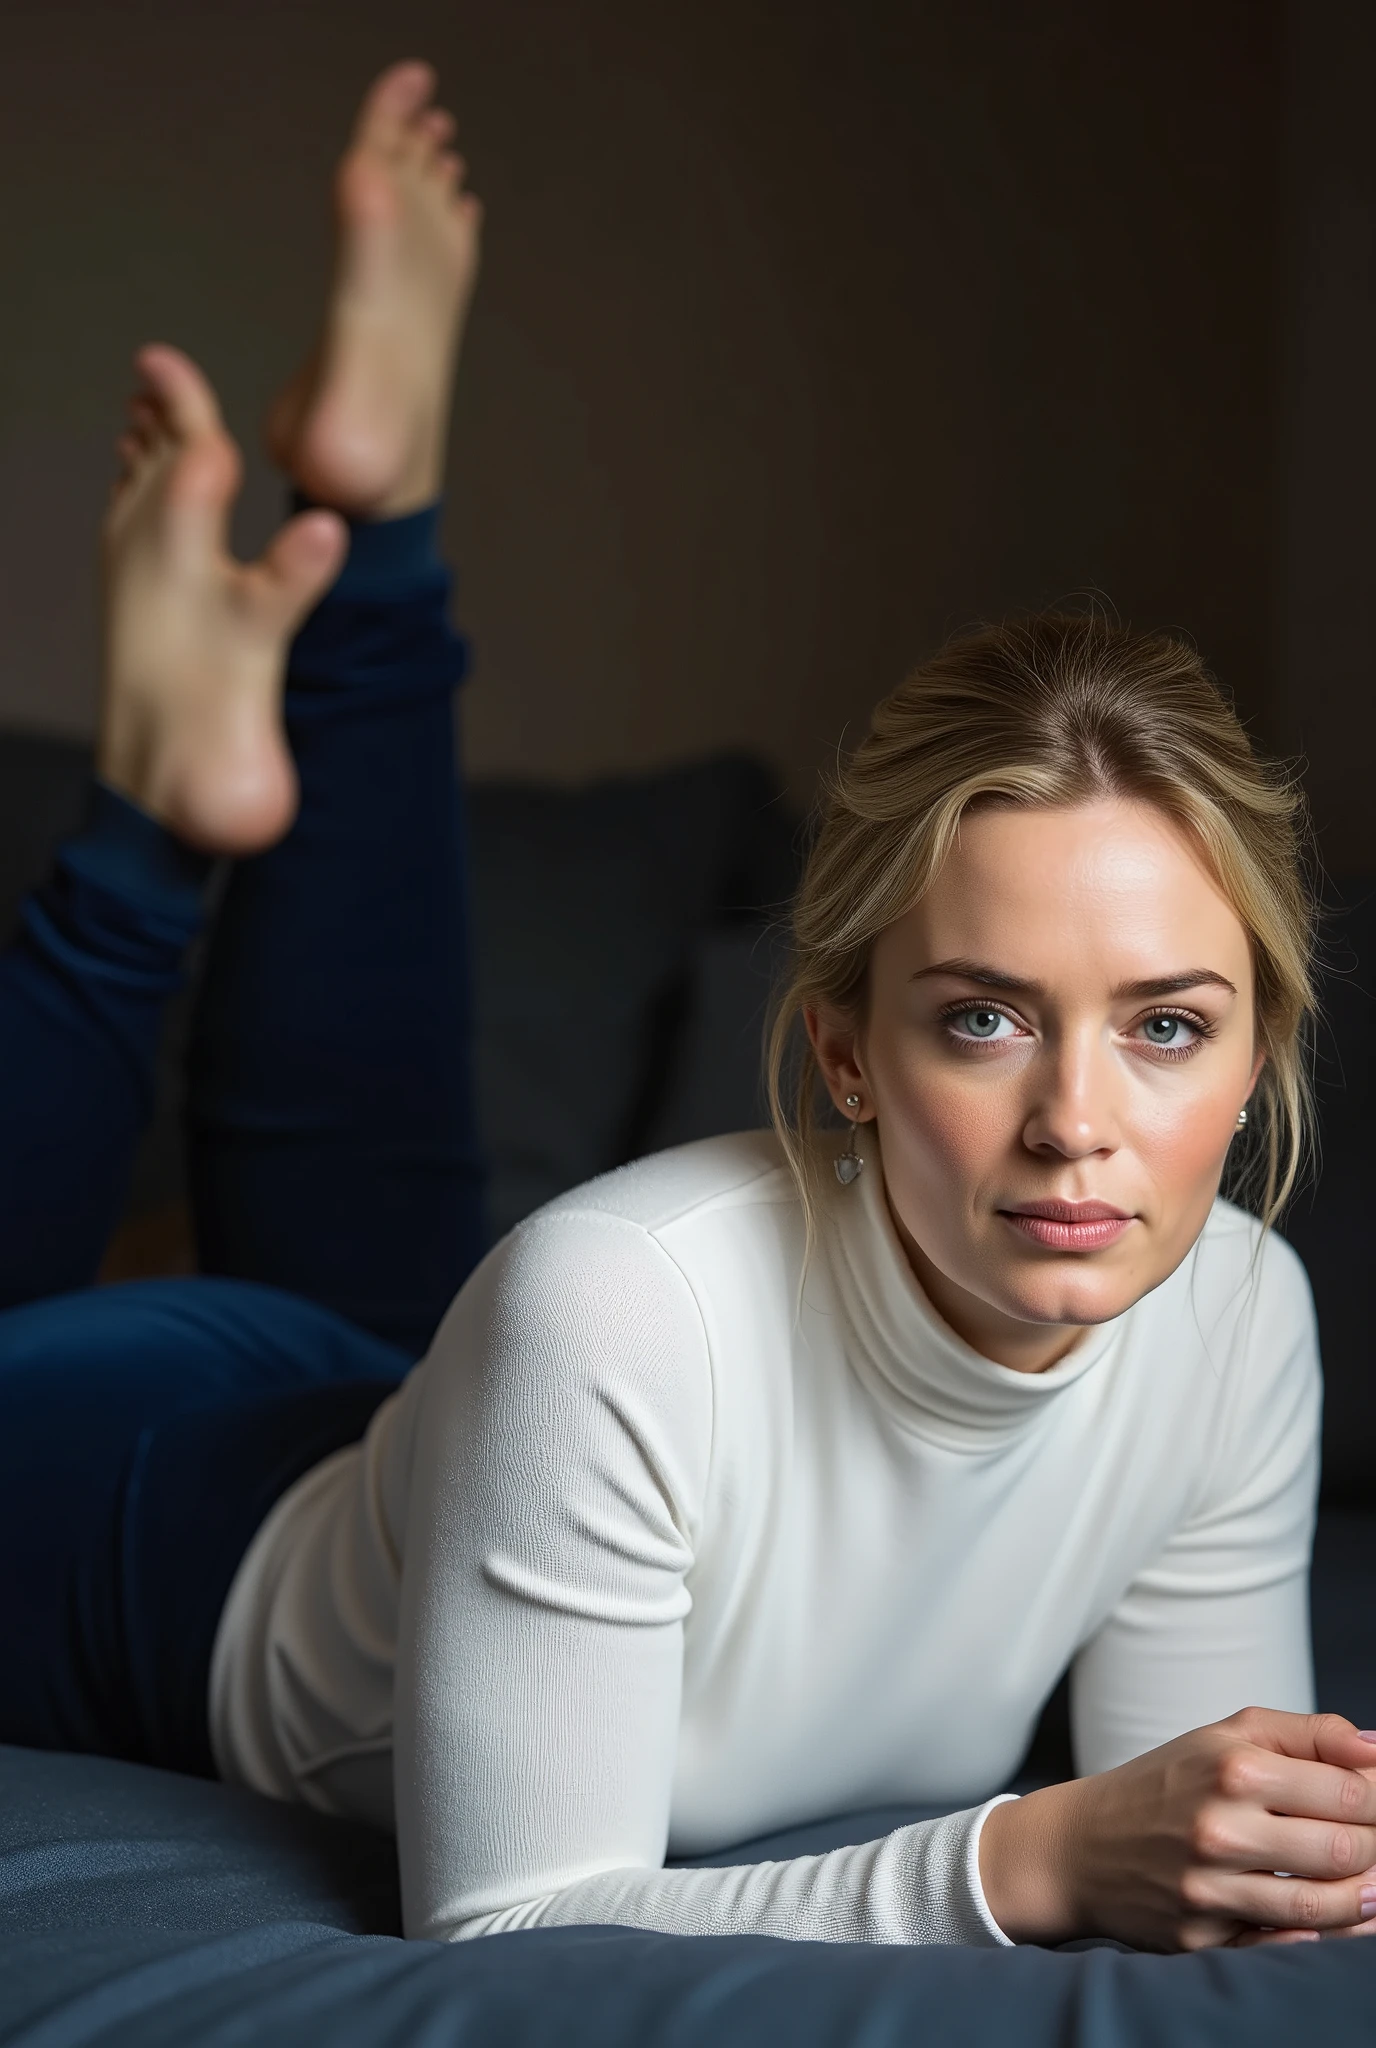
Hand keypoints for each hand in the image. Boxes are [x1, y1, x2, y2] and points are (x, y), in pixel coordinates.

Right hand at [979, 1709, 1375, 1949]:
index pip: (1350, 1792)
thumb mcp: (1224, 1736)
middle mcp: (1221, 1829)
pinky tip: (1331, 1919)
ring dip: (1362, 1898)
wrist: (1080, 1846)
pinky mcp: (1202, 1938)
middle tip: (1372, 1845)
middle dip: (1375, 1849)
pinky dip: (1321, 1936)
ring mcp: (1210, 1889)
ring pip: (1324, 1906)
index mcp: (1233, 1768)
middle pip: (1344, 1849)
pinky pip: (1285, 1946)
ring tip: (1368, 1887)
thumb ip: (1307, 1733)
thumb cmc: (1164, 1783)